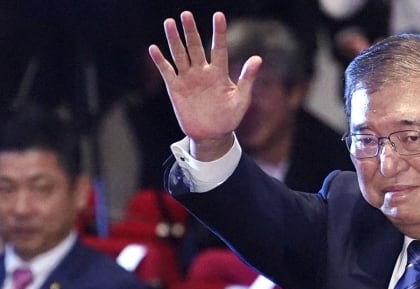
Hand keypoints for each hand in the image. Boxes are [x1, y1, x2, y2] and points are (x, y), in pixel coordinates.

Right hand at [148, 11, 262, 160]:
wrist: (212, 135)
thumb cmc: (229, 117)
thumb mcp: (241, 99)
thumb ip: (248, 79)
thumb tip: (258, 58)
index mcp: (219, 73)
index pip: (219, 48)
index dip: (219, 32)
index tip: (218, 15)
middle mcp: (202, 72)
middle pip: (195, 47)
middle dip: (191, 31)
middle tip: (186, 14)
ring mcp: (188, 78)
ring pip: (180, 55)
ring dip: (174, 39)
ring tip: (169, 22)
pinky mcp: (176, 88)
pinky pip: (167, 71)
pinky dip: (160, 61)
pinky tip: (154, 48)